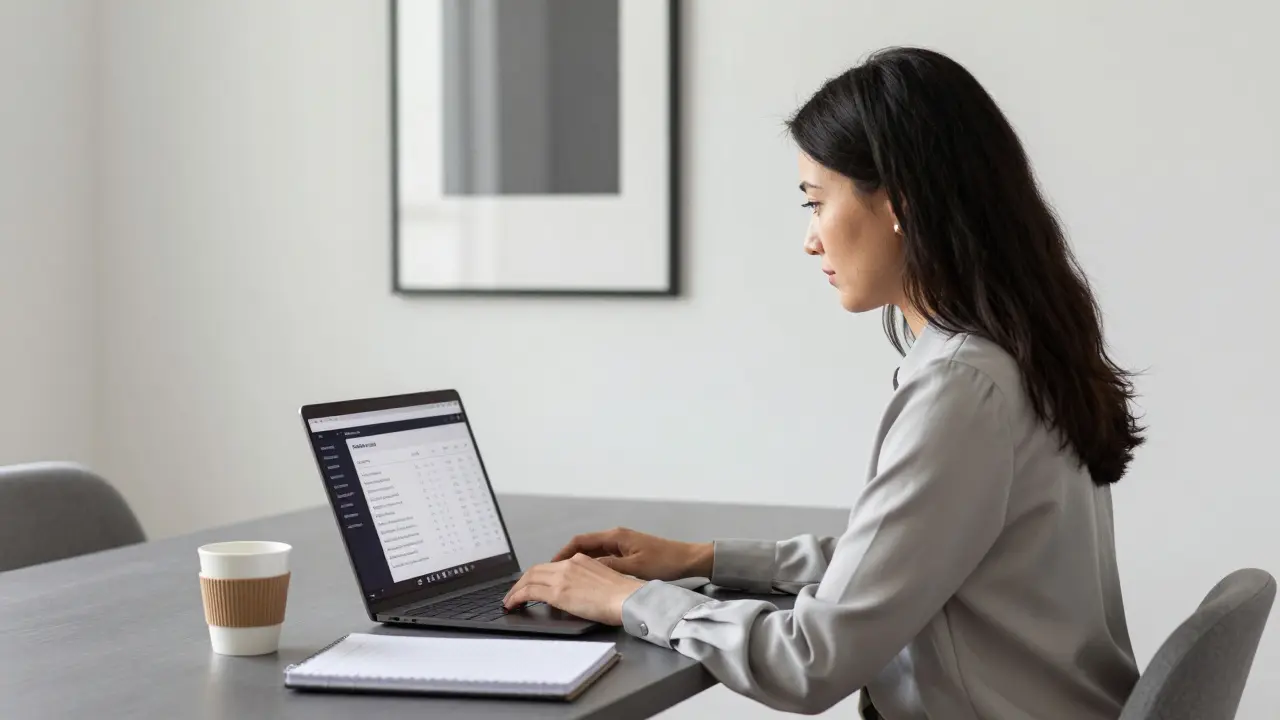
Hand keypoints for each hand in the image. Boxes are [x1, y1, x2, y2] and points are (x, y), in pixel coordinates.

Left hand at [501, 554, 644, 624]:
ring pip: (529, 578)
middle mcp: (569, 564)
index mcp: (581, 560)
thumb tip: (576, 594)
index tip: (530, 584)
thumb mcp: (602, 581)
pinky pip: (529, 591)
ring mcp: (562, 577)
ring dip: (516, 590)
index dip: (536, 575)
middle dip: (522, 582)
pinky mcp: (558, 592)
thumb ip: (586, 583)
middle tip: (514, 593)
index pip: (551, 565)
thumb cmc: (623, 596)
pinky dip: (517, 597)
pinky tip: (512, 604)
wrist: (628, 598)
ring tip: (509, 601)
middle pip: (536, 569)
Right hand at [552, 527, 711, 580]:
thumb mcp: (634, 568)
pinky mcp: (627, 553)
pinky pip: (603, 558)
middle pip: (583, 546)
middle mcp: (615, 537)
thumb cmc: (664, 562)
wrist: (687, 559)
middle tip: (552, 574)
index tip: (550, 565)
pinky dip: (592, 566)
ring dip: (578, 563)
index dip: (563, 552)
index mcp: (615, 536)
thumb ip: (609, 567)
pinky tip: (587, 579)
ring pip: (592, 553)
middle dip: (566, 558)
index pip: (580, 541)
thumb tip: (584, 569)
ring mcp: (621, 544)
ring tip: (565, 578)